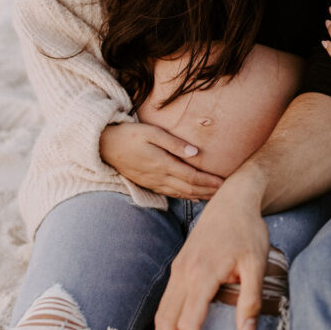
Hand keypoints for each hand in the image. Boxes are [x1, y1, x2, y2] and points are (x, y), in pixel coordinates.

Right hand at [100, 122, 222, 198]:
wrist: (104, 146)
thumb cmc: (129, 134)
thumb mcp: (152, 133)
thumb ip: (174, 143)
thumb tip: (195, 152)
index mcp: (162, 165)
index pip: (192, 177)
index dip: (209, 181)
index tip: (224, 182)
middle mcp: (159, 177)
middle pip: (189, 189)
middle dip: (208, 191)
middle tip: (226, 192)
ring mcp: (153, 183)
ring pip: (180, 193)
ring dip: (199, 196)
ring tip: (215, 196)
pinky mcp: (148, 184)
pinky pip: (170, 194)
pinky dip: (185, 196)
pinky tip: (194, 197)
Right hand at [152, 180, 269, 329]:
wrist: (233, 199)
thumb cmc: (248, 229)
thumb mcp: (257, 262)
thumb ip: (250, 298)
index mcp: (202, 273)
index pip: (190, 321)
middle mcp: (184, 272)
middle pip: (167, 321)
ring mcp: (178, 269)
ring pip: (162, 313)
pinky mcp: (179, 267)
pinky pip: (166, 302)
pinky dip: (163, 326)